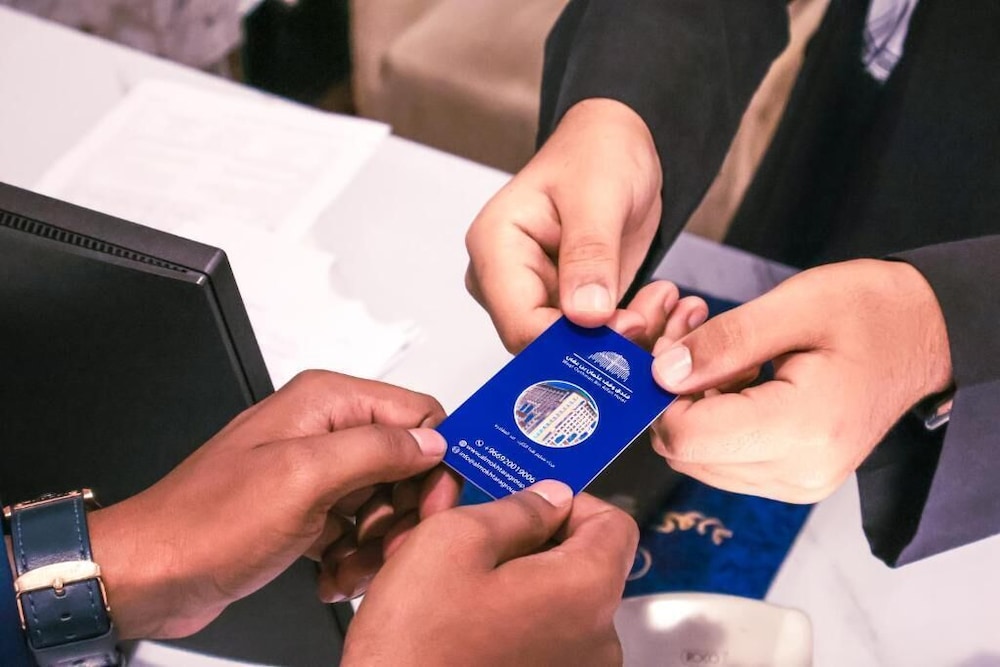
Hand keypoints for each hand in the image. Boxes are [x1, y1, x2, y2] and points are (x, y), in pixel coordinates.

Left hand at [86, 370, 458, 638]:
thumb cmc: (207, 522)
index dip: (436, 464)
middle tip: (387, 549)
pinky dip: (352, 558)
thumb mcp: (303, 478)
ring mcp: (315, 472)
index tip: (431, 510)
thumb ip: (376, 450)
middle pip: (407, 465)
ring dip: (376, 545)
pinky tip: (330, 576)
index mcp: (326, 403)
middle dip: (405, 515)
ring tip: (347, 568)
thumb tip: (433, 442)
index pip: (419, 417)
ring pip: (386, 504)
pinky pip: (357, 530)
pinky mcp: (307, 509)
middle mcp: (324, 430)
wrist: (153, 572)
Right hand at [343, 483, 638, 665]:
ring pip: (559, 606)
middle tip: (477, 542)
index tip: (532, 503)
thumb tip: (551, 498)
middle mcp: (599, 641)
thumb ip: (516, 510)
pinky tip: (465, 625)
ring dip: (519, 587)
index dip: (574, 503)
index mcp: (586, 591)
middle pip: (586, 567)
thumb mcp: (453, 541)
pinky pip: (546, 643)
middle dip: (535, 546)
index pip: (616, 524)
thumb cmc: (416, 641)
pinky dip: (514, 625)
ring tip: (459, 586)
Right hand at [465, 98, 674, 351]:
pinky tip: (653, 302)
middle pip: (543, 345)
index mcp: (494, 248)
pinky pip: (590, 341)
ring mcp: (531, 295)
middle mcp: (504, 280)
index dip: (571, 342)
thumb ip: (589, 255)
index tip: (625, 329)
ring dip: (621, 339)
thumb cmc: (598, 154)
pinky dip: (627, 332)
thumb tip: (585, 316)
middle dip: (601, 343)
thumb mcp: (598, 195)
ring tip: (659, 300)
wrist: (617, 145)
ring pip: (571, 351)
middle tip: (652, 315)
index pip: (520, 324)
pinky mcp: (561, 306)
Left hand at [650, 259, 952, 502]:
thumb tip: (660, 373)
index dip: (659, 393)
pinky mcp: (792, 478)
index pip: (687, 437)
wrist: (927, 336)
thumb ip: (723, 343)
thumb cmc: (873, 312)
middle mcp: (797, 473)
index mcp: (803, 430)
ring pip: (698, 457)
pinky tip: (730, 372)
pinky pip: (724, 457)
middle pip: (686, 451)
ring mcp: (796, 483)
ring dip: (689, 402)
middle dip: (669, 393)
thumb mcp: (795, 306)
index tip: (666, 346)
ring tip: (709, 346)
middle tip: (683, 332)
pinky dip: (713, 415)